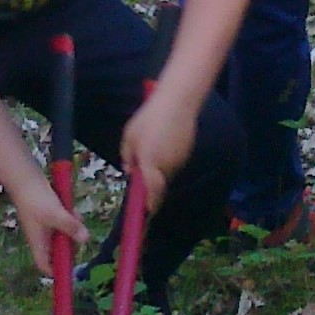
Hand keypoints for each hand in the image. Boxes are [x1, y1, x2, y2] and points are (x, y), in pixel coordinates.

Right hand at [12, 178, 88, 278]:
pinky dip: (70, 218)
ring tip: (74, 215)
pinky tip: (72, 208)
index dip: (56, 271)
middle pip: (59, 252)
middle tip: (79, 233)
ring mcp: (46, 226)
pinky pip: (64, 223)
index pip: (45, 266)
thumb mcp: (55, 214)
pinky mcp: (50, 215)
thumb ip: (70, 227)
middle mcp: (42, 238)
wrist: (25, 178)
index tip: (71, 270)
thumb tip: (86, 240)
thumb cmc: (36, 199)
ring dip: (72, 228)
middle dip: (71, 244)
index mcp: (39, 243)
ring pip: (64, 236)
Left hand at [119, 92, 196, 212]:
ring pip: (166, 173)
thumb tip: (130, 171)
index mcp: (150, 164)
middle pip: (159, 185)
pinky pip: (174, 163)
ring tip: (151, 149)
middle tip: (142, 174)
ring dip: (158, 170)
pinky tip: (162, 142)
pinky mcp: (187, 153)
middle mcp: (167, 167)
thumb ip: (127, 157)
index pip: (152, 193)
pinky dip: (167, 160)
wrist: (177, 102)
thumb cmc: (149, 118)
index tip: (147, 212)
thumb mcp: (129, 136)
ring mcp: (179, 160)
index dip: (150, 205)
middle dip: (151, 186)